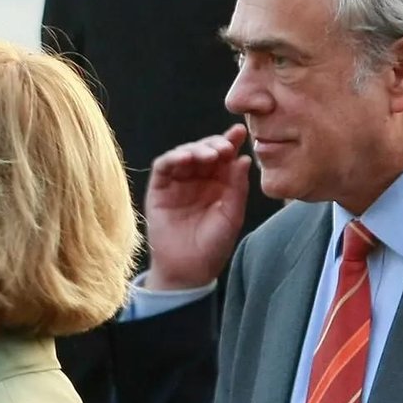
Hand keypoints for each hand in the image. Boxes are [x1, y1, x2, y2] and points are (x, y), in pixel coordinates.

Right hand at [142, 124, 250, 291]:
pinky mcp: (159, 189)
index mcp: (219, 184)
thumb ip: (237, 187)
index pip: (224, 157)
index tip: (239, 132)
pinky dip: (173, 158)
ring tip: (208, 155)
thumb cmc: (213, 246)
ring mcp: (178, 183)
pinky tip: (185, 159)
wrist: (188, 271)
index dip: (230, 142)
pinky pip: (163, 167)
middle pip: (204, 150)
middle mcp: (198, 179)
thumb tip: (243, 158)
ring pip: (184, 154)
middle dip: (214, 144)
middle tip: (223, 148)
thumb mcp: (232, 215)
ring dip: (195, 149)